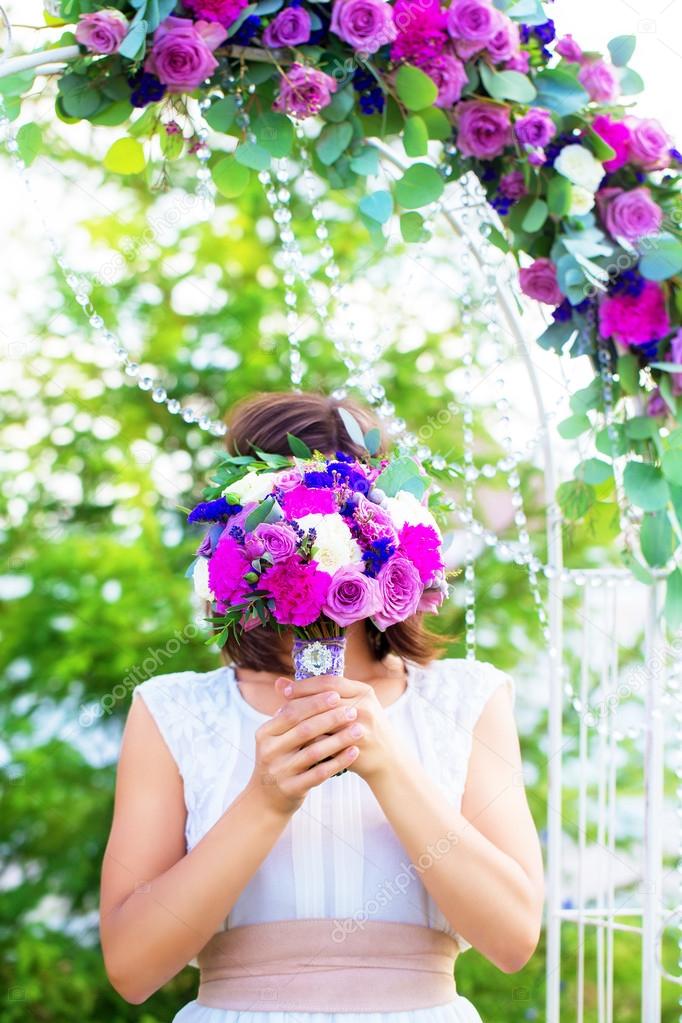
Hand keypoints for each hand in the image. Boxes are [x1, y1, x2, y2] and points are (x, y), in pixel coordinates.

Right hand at [248, 685, 360, 815]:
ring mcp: (279, 771)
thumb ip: (290, 714)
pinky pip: (319, 774)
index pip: (291, 712)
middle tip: (353, 710)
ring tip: (358, 730)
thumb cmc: (280, 759)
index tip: (337, 694)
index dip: (315, 702)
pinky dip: (338, 762)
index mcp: (265, 733)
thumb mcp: (277, 737)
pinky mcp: (291, 789)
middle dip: (331, 718)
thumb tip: (301, 680)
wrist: (266, 799)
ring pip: (314, 752)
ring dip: (339, 739)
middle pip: (304, 730)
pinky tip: (353, 752)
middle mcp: (269, 751)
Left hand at [276, 674, 400, 783]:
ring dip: (302, 724)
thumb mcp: (350, 706)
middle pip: (325, 699)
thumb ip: (321, 695)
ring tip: (284, 728)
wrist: (389, 760)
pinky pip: (328, 741)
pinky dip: (310, 742)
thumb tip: (280, 683)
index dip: (305, 685)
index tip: (286, 691)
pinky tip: (296, 744)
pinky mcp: (358, 745)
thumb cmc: (363, 729)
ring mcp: (363, 724)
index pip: (329, 682)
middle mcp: (365, 704)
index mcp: (363, 690)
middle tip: (279, 711)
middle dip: (300, 704)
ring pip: (324, 721)